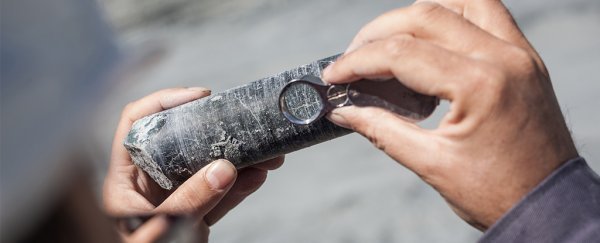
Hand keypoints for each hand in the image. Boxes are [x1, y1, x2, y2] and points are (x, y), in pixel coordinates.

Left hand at [103, 87, 283, 241]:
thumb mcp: (161, 233)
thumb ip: (188, 203)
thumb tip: (224, 168)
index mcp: (124, 181)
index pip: (136, 124)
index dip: (164, 102)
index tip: (201, 97)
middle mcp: (148, 184)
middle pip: (181, 141)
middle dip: (218, 132)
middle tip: (246, 123)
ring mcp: (174, 200)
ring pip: (208, 168)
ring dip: (240, 160)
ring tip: (269, 155)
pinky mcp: (194, 216)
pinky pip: (220, 195)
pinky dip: (241, 186)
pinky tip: (260, 175)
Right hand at [322, 0, 576, 229]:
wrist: (547, 204)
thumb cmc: (496, 193)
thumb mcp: (431, 164)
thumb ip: (381, 129)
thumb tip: (343, 110)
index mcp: (480, 86)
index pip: (402, 54)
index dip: (358, 61)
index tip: (334, 75)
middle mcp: (503, 58)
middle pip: (425, 17)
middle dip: (377, 33)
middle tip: (352, 59)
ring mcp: (519, 53)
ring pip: (458, 3)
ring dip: (415, 16)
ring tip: (386, 42)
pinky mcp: (524, 58)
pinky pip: (486, 13)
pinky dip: (452, 14)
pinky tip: (429, 35)